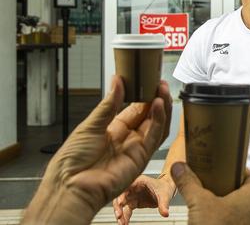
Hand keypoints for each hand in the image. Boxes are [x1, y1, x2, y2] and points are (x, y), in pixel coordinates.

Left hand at [22, 76, 171, 224]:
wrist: (71, 185)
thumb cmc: (73, 160)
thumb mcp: (90, 125)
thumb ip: (109, 104)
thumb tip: (117, 81)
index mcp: (113, 129)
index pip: (135, 109)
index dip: (143, 95)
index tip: (148, 81)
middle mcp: (127, 139)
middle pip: (149, 116)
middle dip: (156, 99)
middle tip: (160, 83)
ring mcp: (136, 149)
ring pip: (157, 125)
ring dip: (162, 107)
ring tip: (162, 90)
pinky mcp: (141, 158)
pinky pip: (155, 137)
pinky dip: (159, 120)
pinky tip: (158, 105)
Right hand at [112, 174, 174, 224]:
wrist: (166, 189)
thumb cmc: (164, 187)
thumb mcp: (165, 195)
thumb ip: (164, 204)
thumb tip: (165, 214)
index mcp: (139, 181)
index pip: (127, 186)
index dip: (122, 194)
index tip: (121, 202)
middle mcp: (132, 188)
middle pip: (121, 196)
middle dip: (118, 206)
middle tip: (119, 215)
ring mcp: (132, 195)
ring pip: (121, 205)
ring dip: (120, 213)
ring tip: (122, 223)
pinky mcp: (133, 202)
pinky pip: (126, 210)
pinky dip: (125, 217)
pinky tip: (124, 223)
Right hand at [171, 162, 249, 224]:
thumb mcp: (199, 203)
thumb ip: (189, 183)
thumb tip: (179, 166)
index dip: (243, 171)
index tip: (228, 168)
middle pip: (247, 193)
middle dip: (231, 187)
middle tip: (215, 182)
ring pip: (242, 209)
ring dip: (228, 204)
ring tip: (211, 200)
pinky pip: (237, 222)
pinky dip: (227, 218)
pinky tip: (212, 219)